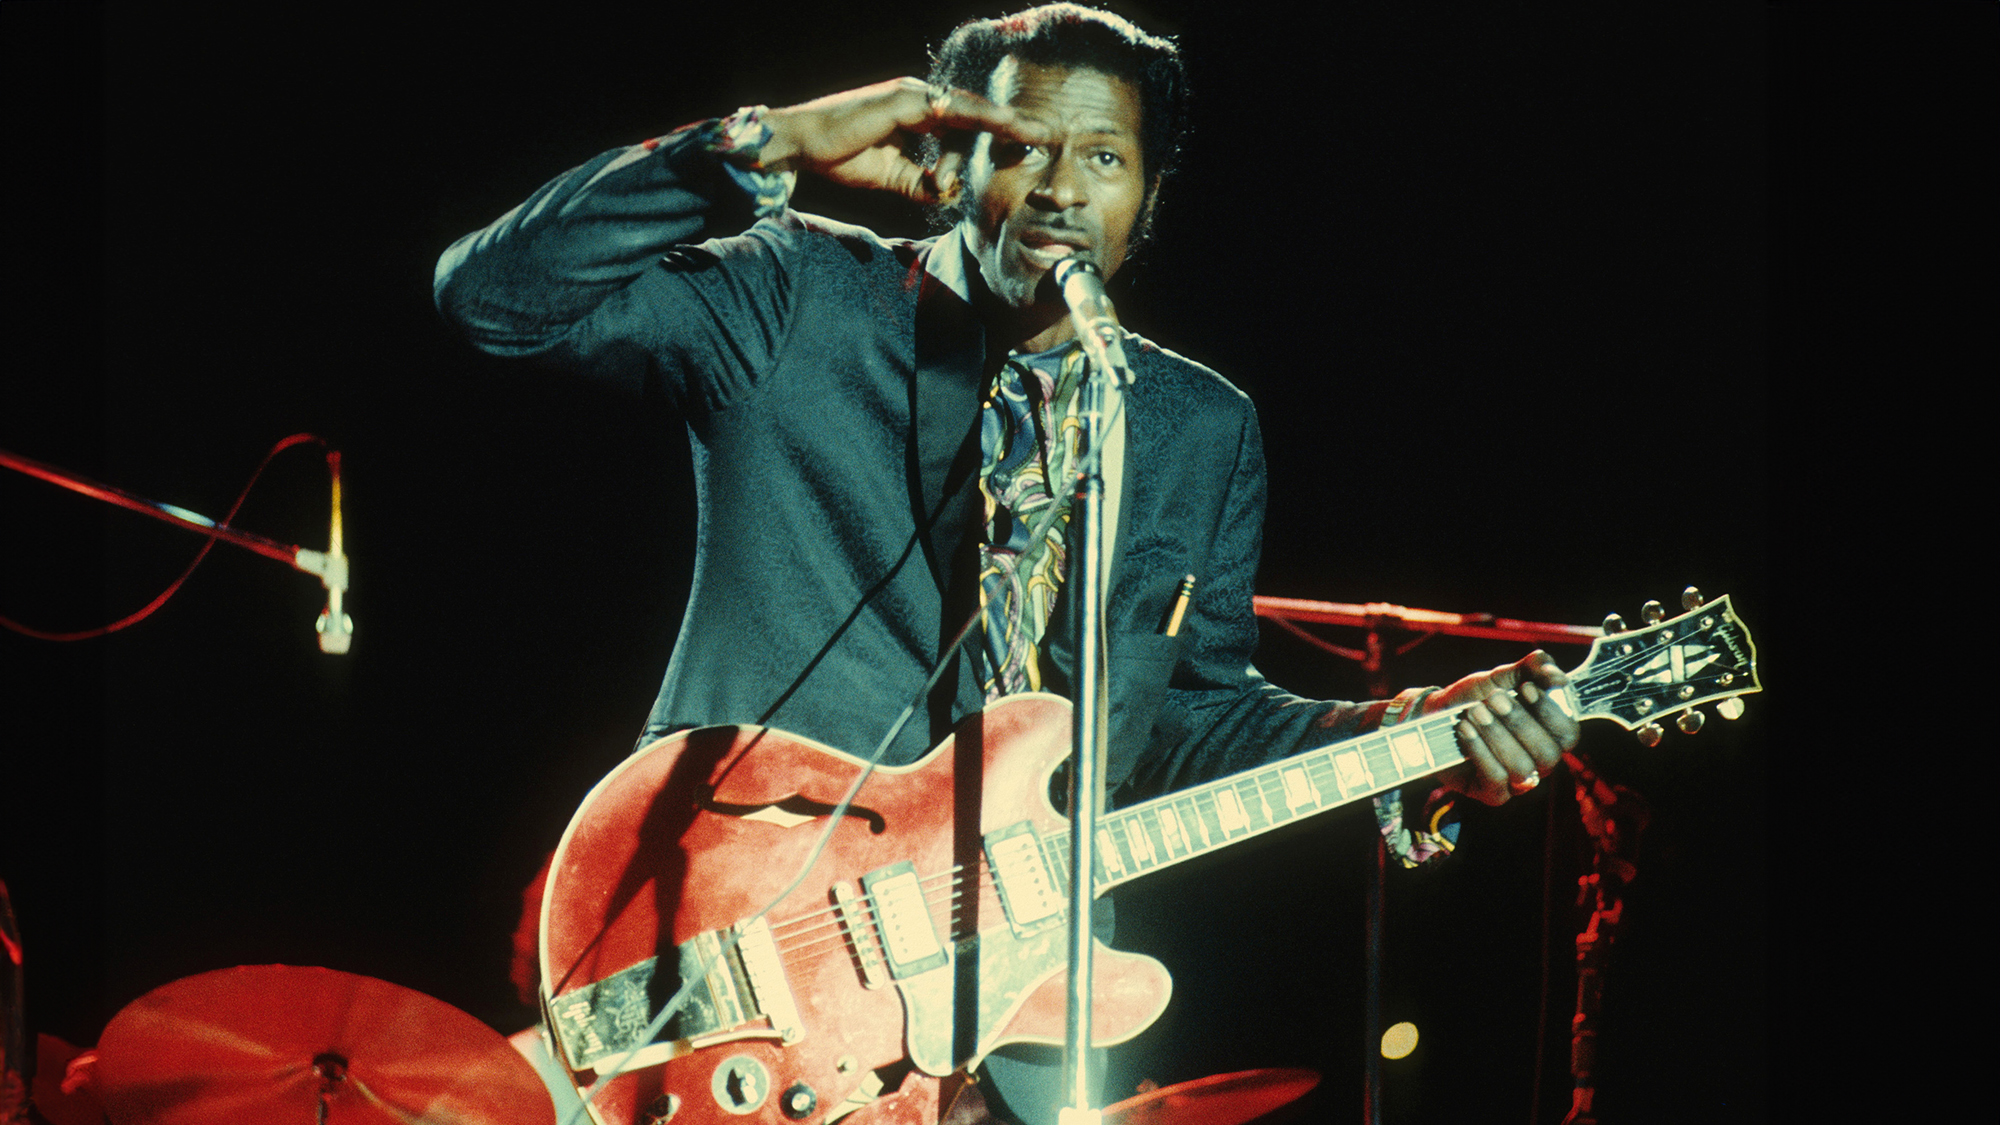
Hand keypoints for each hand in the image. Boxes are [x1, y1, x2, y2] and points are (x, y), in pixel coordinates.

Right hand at [759, 78, 1053, 203]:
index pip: (966, 123)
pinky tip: (1005, 124)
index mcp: (916, 114)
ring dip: (1005, 119)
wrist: (802, 145)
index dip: (998, 132)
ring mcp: (911, 95)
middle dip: (1013, 123)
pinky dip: (979, 116)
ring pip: (969, 108)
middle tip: (1050, 133)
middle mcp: (918, 99)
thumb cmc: (841, 156)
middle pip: (975, 111)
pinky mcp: (902, 100)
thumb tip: (947, 192)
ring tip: (1038, 131)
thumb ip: (921, 181)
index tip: (1031, 143)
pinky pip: (949, 109)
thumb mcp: (892, 176)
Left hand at [1427, 650, 1579, 805]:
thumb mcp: (1504, 676)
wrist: (1436, 713)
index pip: (1568, 734)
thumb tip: (1559, 677)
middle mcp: (1540, 762)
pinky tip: (1465, 730)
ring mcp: (1518, 782)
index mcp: (1550, 735)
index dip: (1551, 712)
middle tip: (1494, 698)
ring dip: (1497, 735)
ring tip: (1475, 712)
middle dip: (1519, 723)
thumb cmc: (1477, 697)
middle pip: (1548, 754)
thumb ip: (1534, 669)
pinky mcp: (1493, 794)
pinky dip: (1479, 750)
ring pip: (1522, 768)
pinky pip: (1496, 779)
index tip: (1526, 688)